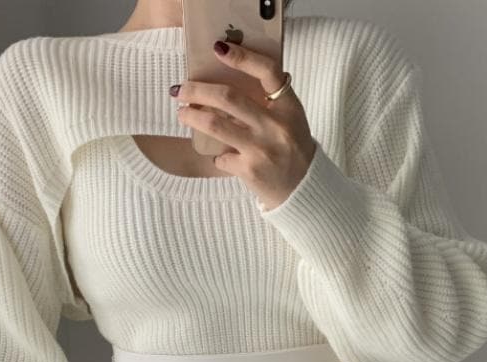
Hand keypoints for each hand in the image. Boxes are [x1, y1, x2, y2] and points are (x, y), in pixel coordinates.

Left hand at [170, 39, 316, 211]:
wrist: (304, 189)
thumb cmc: (293, 149)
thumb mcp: (291, 119)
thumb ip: (270, 100)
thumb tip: (234, 75)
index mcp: (288, 108)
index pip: (267, 72)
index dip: (242, 57)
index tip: (219, 48)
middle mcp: (275, 126)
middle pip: (228, 98)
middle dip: (198, 91)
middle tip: (182, 90)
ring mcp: (261, 149)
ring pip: (216, 125)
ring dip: (192, 117)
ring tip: (183, 113)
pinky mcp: (249, 170)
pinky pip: (221, 157)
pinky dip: (217, 155)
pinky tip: (219, 156)